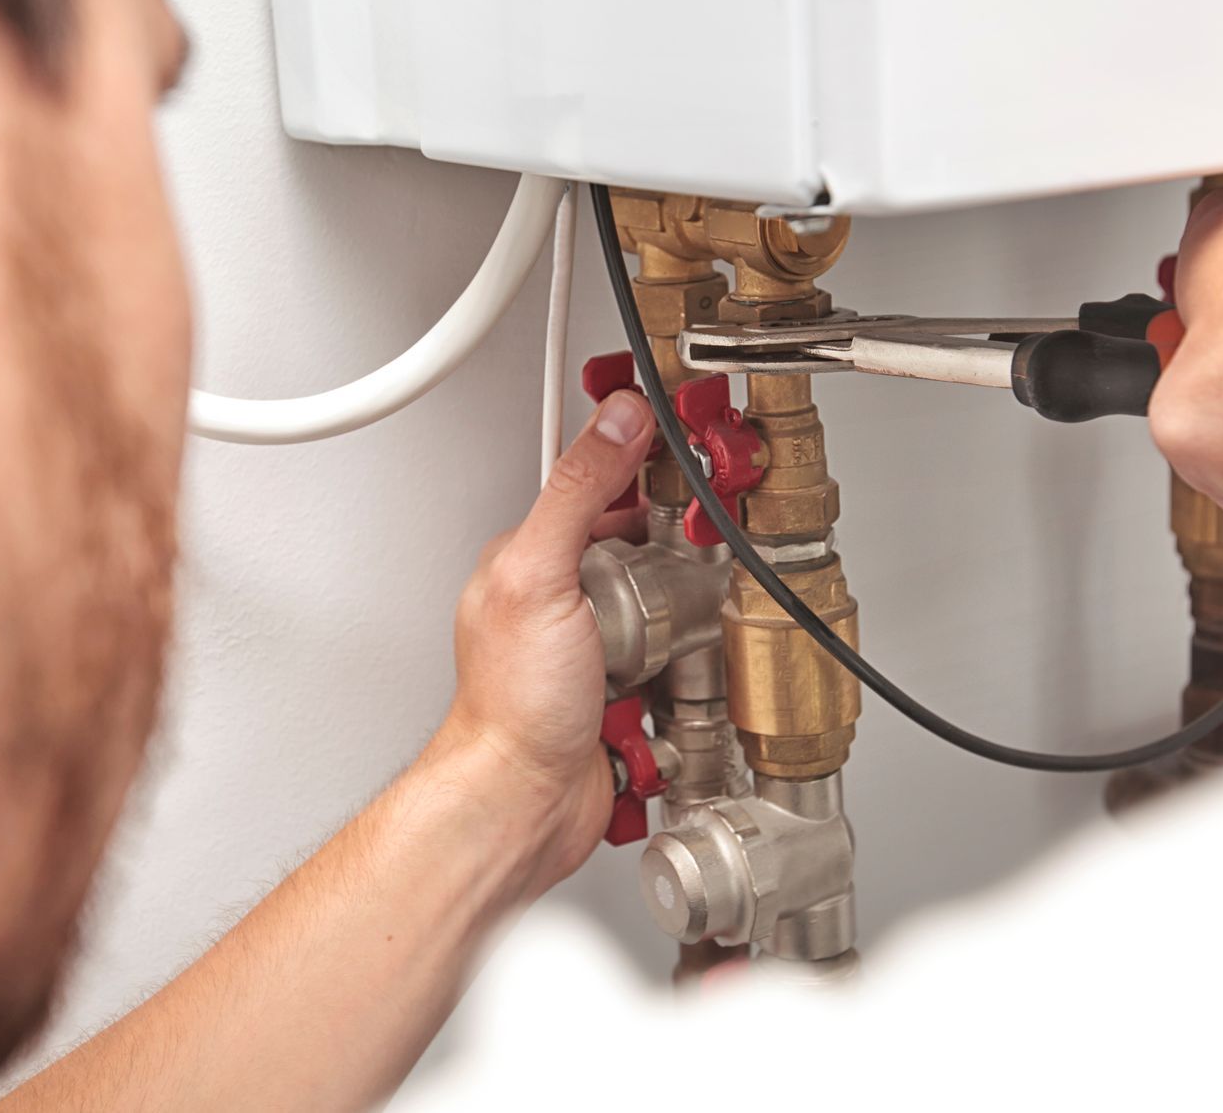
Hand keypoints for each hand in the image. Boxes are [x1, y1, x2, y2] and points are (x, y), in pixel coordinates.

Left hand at [438, 389, 656, 895]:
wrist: (525, 804)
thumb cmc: (513, 705)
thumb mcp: (541, 575)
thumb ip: (579, 491)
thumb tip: (616, 418)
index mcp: (534, 555)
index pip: (597, 480)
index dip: (646, 457)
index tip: (695, 441)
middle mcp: (564, 595)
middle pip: (644, 542)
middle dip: (682, 545)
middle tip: (709, 544)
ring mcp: (597, 645)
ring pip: (669, 601)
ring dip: (690, 612)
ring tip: (694, 618)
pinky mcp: (627, 689)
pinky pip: (678, 659)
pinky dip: (691, 662)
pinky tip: (688, 666)